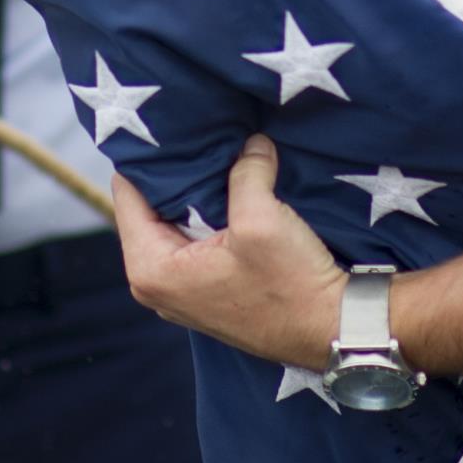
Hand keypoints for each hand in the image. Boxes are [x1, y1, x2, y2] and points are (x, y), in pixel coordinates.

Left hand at [113, 134, 349, 371]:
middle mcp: (155, 285)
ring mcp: (180, 292)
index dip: (150, 160)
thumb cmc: (292, 286)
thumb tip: (249, 142)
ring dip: (197, 197)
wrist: (334, 331)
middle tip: (198, 138)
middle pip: (148, 209)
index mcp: (150, 269)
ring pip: (174, 224)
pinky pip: (194, 242)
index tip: (171, 131)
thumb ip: (245, 172)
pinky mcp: (206, 293)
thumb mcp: (262, 218)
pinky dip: (210, 219)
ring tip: (218, 159)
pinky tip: (232, 195)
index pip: (127, 193)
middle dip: (176, 176)